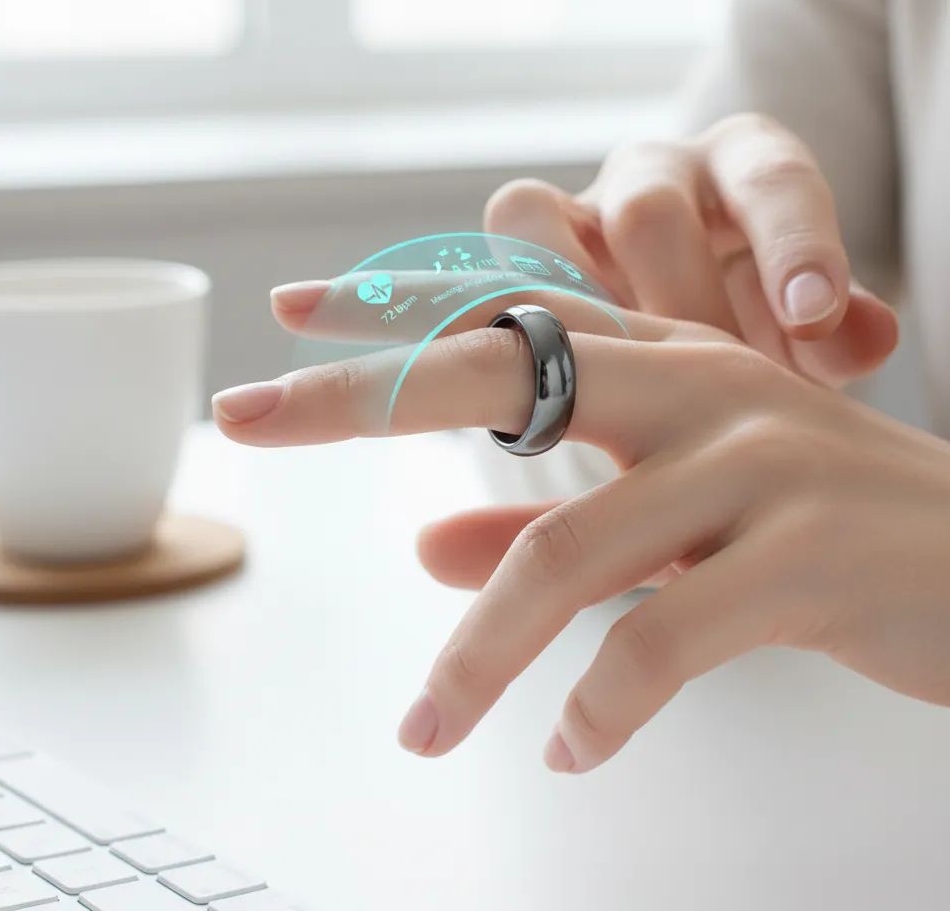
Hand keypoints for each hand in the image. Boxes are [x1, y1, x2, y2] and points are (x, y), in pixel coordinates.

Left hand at [214, 315, 949, 774]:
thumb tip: (426, 547)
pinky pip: (662, 639)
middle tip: (243, 417)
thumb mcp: (673, 509)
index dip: (389, 308)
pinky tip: (566, 749)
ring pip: (567, 549)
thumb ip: (549, 517)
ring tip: (424, 730)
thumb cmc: (814, 527)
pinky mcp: (805, 558)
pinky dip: (599, 704)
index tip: (281, 318)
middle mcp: (697, 384)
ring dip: (477, 653)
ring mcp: (754, 462)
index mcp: (664, 361)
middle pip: (499, 367)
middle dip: (362, 394)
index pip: (501, 311)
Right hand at [481, 113, 897, 386]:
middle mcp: (658, 169)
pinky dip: (502, 309)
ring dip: (562, 313)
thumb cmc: (753, 314)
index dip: (791, 245)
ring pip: (535, 218)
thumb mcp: (809, 324)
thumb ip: (841, 332)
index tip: (811, 318)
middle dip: (670, 308)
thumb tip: (858, 346)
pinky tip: (534, 378)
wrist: (683, 301)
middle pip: (648, 210)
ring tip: (603, 389)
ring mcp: (577, 201)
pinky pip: (485, 256)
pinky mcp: (521, 238)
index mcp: (747, 165)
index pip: (772, 181)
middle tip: (698, 390)